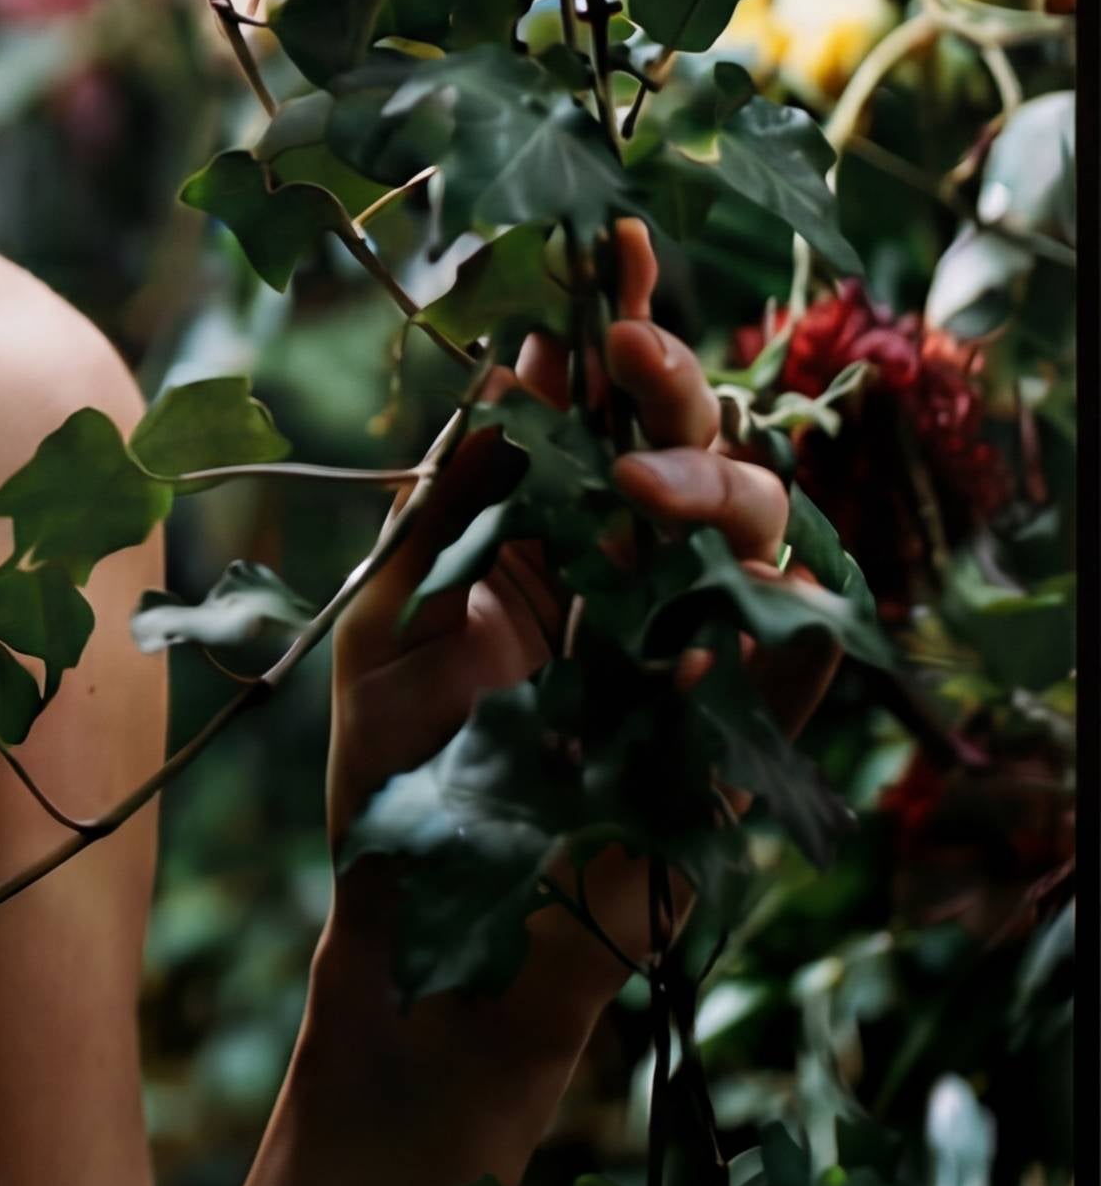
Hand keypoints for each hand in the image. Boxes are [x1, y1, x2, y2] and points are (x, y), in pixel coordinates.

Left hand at [320, 220, 839, 1056]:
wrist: (430, 948)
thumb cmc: (398, 782)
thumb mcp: (392, 615)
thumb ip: (455, 498)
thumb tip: (511, 362)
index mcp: (540, 532)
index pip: (595, 406)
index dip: (615, 321)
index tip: (609, 237)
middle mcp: (627, 578)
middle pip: (694, 447)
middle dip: (672, 382)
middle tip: (626, 350)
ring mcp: (690, 656)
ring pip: (763, 532)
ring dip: (713, 487)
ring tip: (635, 488)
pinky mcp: (733, 742)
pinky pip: (794, 665)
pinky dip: (776, 623)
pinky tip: (724, 608)